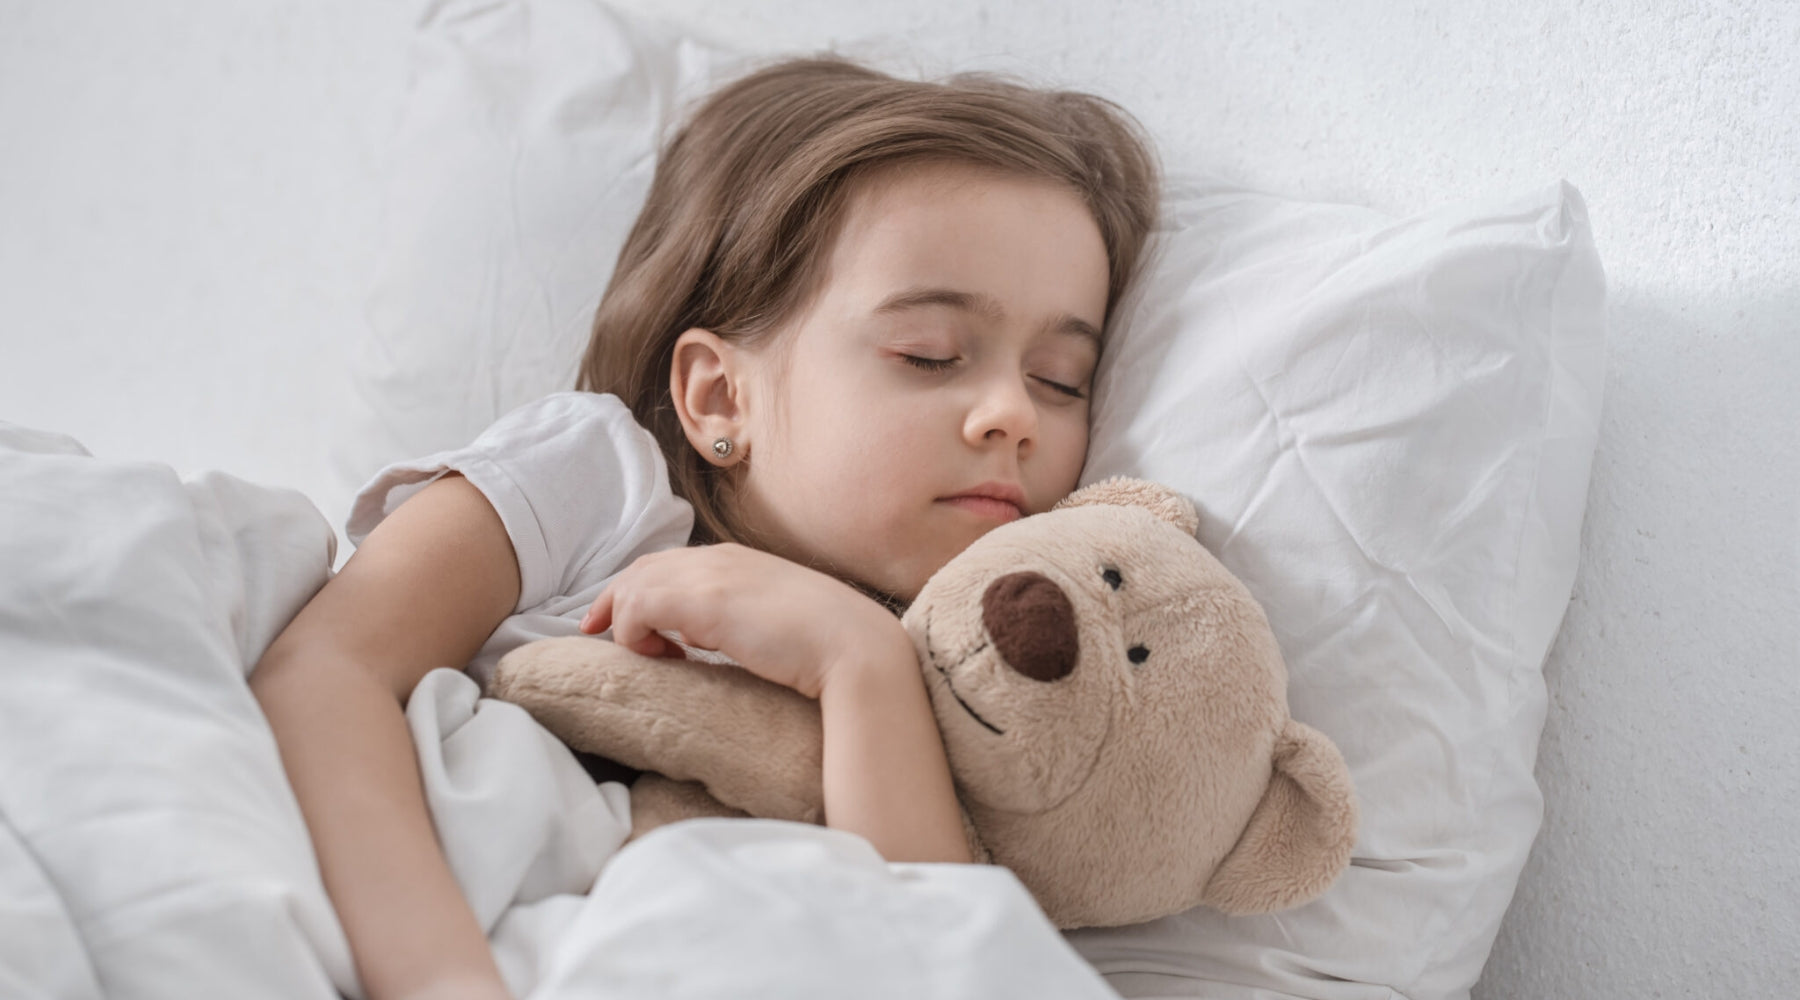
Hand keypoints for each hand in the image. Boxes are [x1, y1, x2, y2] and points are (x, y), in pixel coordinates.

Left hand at [580, 544, 906, 698]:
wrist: (856, 647)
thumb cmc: (828, 646)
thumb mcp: (777, 620)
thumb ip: (743, 618)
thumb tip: (716, 637)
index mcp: (740, 560)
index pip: (672, 564)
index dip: (641, 589)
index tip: (626, 623)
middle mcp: (721, 558)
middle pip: (646, 567)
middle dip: (616, 598)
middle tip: (596, 629)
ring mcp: (712, 575)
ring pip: (637, 583)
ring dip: (625, 617)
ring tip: (636, 652)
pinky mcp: (704, 600)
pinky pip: (640, 605)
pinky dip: (633, 630)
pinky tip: (654, 655)